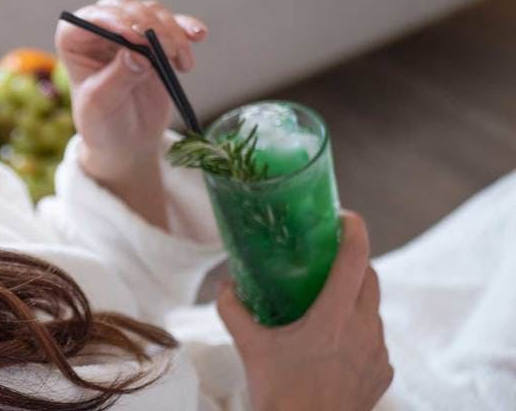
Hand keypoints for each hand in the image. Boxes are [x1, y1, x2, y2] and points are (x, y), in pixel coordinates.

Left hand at [54, 0, 207, 180]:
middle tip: (164, 48)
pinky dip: (186, 28)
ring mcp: (129, 32)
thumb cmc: (102, 124)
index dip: (112, 20)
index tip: (134, 37)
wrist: (128, 141)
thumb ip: (117, 78)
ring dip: (171, 31)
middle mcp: (100, 30)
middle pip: (124, 6)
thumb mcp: (101, 105)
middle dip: (146, 23)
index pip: (89, 18)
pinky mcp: (155, 40)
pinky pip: (173, 24)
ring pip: (151, 12)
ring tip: (180, 61)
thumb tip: (138, 54)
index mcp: (74, 41)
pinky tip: (198, 37)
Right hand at [217, 211, 394, 410]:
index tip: (343, 216)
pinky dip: (358, 329)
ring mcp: (377, 353)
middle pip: (371, 277)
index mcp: (333, 318)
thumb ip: (233, 309)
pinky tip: (334, 341)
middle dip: (354, 260)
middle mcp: (363, 330)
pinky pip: (374, 339)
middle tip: (329, 255)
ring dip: (355, 297)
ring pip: (373, 309)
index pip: (356, 259)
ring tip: (327, 300)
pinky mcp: (383, 373)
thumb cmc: (279, 395)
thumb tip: (226, 284)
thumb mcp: (249, 347)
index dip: (354, 231)